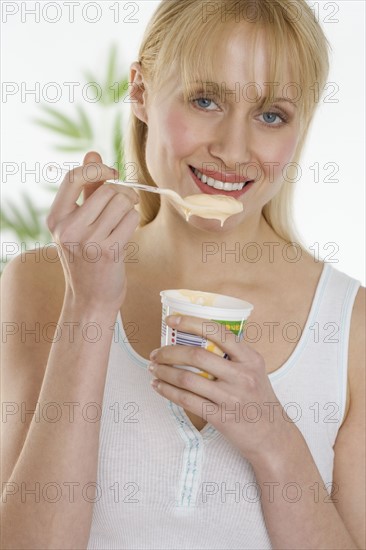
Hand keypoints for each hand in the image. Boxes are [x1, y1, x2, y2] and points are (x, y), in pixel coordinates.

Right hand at [46, 151, 139, 309]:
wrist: (91, 298)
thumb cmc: (86, 257)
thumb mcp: (78, 224)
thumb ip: (86, 190)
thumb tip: (93, 153)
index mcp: (55, 219)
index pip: (74, 177)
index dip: (97, 169)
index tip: (111, 173)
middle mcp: (68, 229)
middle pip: (107, 189)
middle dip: (122, 192)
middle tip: (125, 203)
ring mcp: (88, 241)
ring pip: (121, 202)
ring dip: (129, 207)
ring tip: (124, 219)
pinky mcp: (108, 251)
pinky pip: (131, 219)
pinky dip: (133, 221)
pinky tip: (126, 233)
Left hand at [149, 314, 294, 462]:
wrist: (273, 436)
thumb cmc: (258, 398)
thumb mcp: (255, 370)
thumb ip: (233, 354)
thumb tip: (197, 336)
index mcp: (250, 358)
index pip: (217, 332)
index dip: (191, 323)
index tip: (171, 320)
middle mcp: (242, 375)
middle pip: (197, 356)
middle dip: (169, 352)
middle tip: (156, 353)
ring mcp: (231, 397)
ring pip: (187, 379)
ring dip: (164, 372)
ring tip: (153, 369)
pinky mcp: (221, 418)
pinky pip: (187, 401)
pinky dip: (168, 392)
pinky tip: (159, 387)